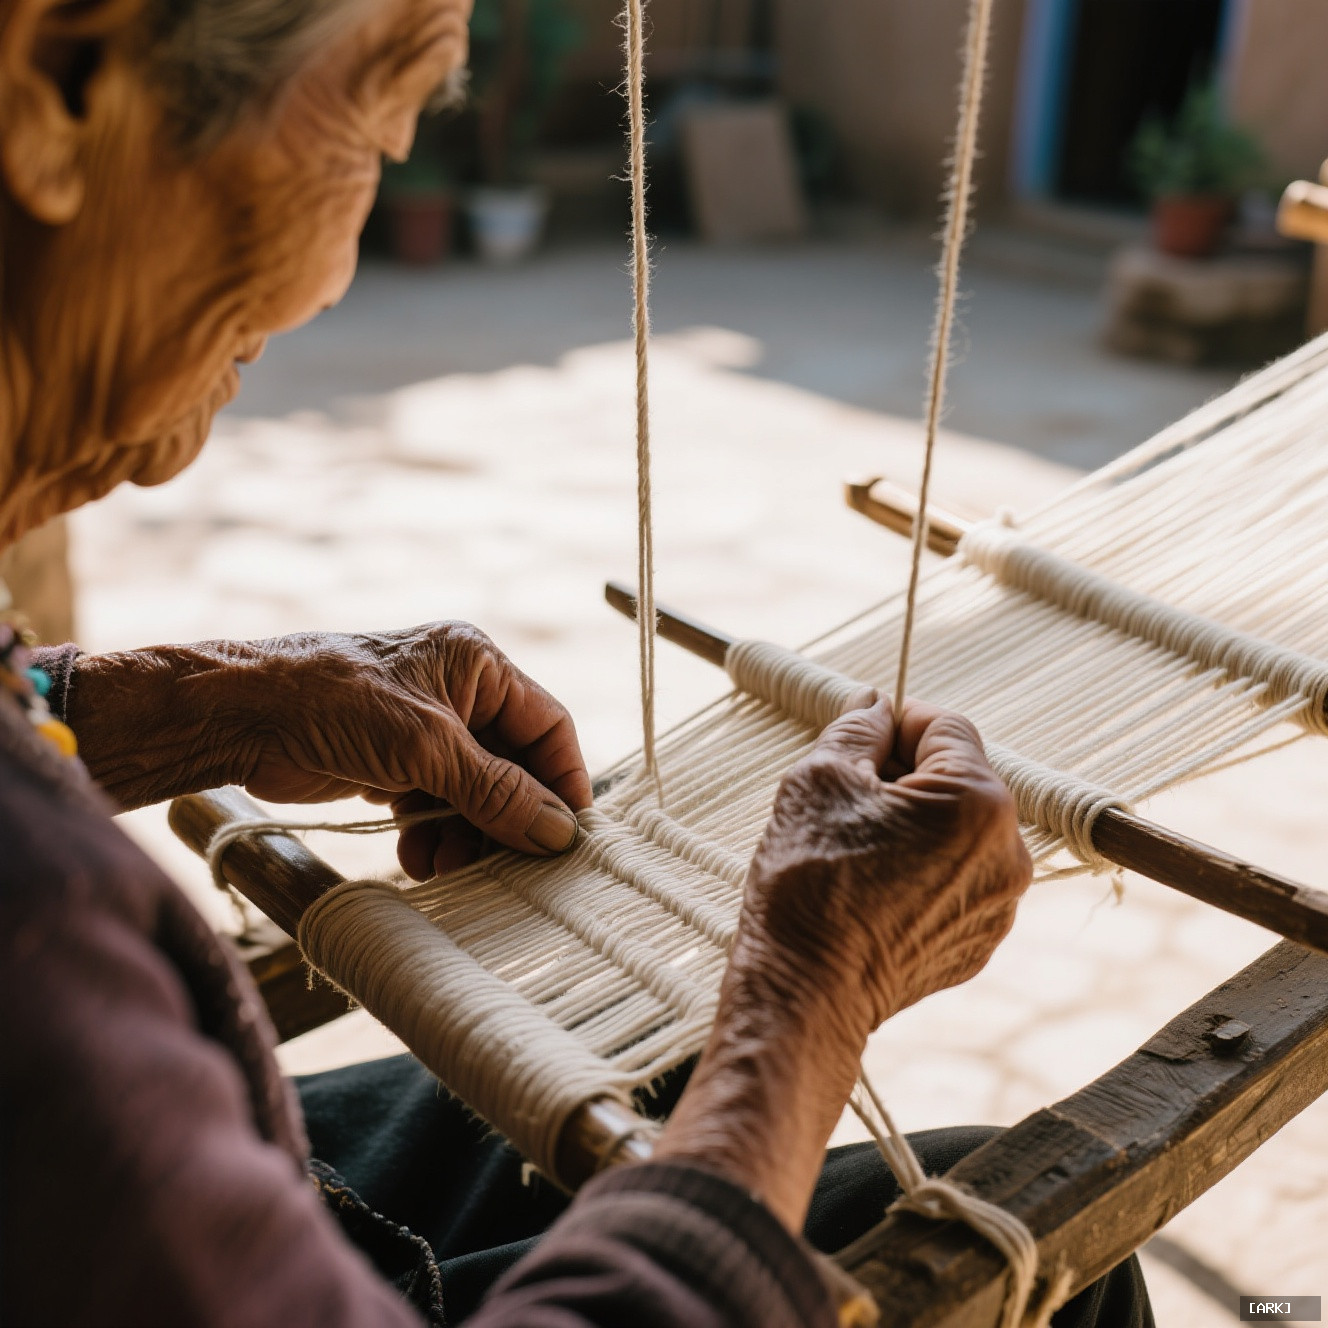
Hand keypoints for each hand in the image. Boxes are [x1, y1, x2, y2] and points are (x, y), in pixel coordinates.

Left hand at [69, 624, 591, 874]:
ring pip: (473, 792)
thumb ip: (498, 791)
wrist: (238, 717)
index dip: (562, 779)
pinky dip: (432, 832)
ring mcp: (424, 728)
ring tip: (449, 865)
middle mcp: (457, 691)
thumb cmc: (333, 704)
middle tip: (506, 865)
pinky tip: (418, 856)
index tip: (568, 835)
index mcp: (477, 664)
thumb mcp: (428, 749)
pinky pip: (435, 803)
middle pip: (511, 766)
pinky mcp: (393, 760)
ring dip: (467, 833)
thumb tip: (559, 831)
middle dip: (506, 817)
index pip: (547, 724)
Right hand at [655, 698, 1030, 1230]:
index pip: (945, 726)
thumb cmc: (809, 882)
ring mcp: (999, 904)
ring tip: (854, 850)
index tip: (859, 742)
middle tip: (846, 800)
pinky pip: (955, 882)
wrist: (805, 994)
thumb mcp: (819, 780)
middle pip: (958, 780)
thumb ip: (856, 728)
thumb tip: (876, 703)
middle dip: (905, 778)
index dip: (896, 724)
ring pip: (957, 833)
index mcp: (977, 801)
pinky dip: (920, 873)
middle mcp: (1008, 852)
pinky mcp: (978, 943)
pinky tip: (871, 890)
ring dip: (914, 826)